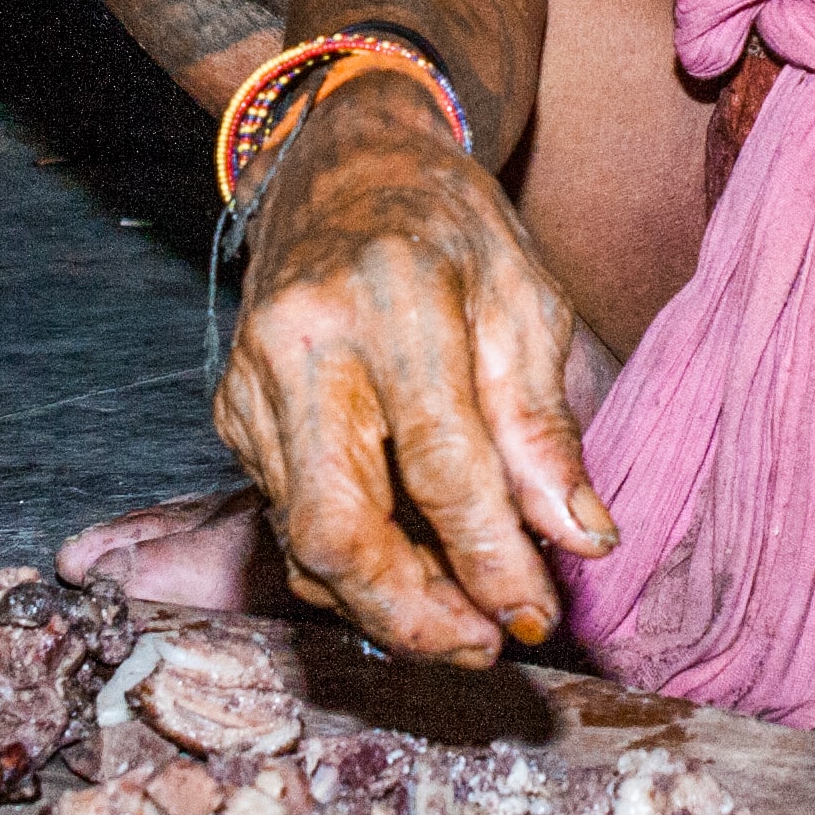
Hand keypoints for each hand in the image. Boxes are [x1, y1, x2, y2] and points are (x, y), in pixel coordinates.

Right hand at [213, 69, 614, 666]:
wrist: (344, 166)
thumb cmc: (448, 227)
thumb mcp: (525, 299)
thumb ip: (544, 426)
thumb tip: (581, 540)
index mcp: (388, 301)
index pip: (439, 463)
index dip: (491, 558)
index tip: (538, 615)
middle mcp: (301, 348)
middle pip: (336, 531)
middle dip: (413, 616)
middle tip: (485, 647)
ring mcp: (250, 387)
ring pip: (306, 543)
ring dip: (387, 604)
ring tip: (464, 618)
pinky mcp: (232, 416)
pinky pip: (291, 519)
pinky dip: (354, 565)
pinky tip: (414, 570)